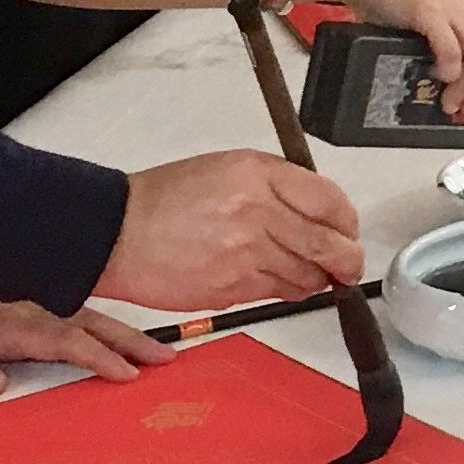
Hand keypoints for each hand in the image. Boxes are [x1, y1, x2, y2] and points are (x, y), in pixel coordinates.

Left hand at [0, 291, 170, 397]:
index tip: (125, 373)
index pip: (59, 340)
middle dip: (127, 340)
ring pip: (82, 314)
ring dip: (120, 330)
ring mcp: (23, 302)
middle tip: (165, 357)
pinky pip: (70, 310)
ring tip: (154, 347)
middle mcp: (18, 309)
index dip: (95, 356)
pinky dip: (100, 321)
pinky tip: (117, 330)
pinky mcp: (22, 302)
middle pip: (84, 324)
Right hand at [97, 150, 363, 311]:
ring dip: (315, 279)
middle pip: (329, 245)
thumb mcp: (226, 169)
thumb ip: (276, 187)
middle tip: (347, 265)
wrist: (116, 232)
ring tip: (303, 272)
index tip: (346, 230)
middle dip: (347, 260)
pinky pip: (279, 293)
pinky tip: (273, 280)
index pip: (330, 201)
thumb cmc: (165, 200)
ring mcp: (247, 253)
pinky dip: (286, 290)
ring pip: (308, 276)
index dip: (347, 222)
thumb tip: (318, 213)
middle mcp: (258, 211)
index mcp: (258, 174)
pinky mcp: (233, 288)